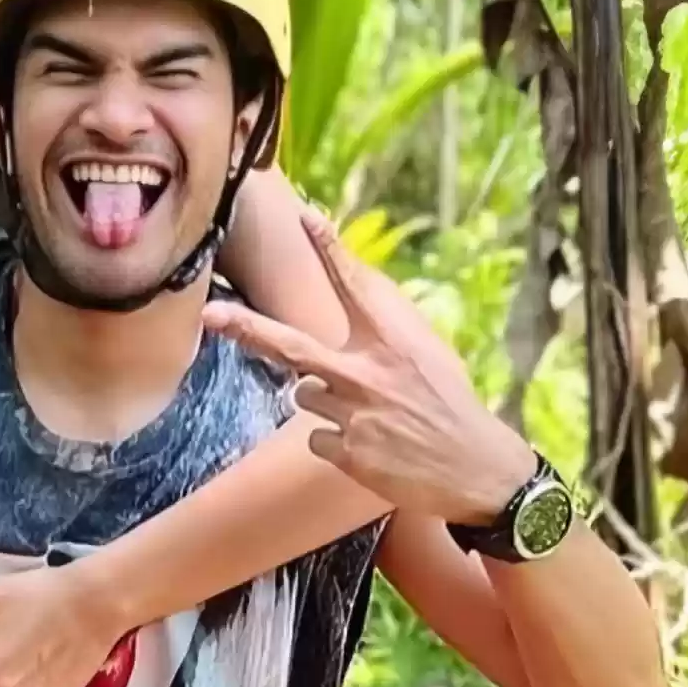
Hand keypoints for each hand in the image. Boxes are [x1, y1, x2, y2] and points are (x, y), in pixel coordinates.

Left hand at [208, 225, 533, 524]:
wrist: (475, 468)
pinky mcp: (347, 452)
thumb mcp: (430, 352)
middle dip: (247, 328)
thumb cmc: (450, 403)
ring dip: (323, 397)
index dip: (330, 249)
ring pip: (302, 393)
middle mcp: (368, 372)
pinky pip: (316, 437)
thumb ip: (386, 327)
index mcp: (395, 339)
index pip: (355, 286)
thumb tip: (355, 293)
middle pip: (291, 346)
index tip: (307, 218)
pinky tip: (369, 444)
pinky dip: (334, 439)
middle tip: (212, 314)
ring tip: (365, 411)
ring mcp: (353, 414)